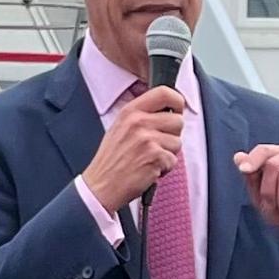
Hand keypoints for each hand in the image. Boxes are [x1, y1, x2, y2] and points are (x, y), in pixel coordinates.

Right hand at [81, 87, 186, 215]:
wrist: (101, 185)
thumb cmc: (111, 160)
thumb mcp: (120, 127)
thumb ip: (141, 115)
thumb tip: (168, 110)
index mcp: (130, 111)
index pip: (164, 92)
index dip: (177, 101)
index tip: (175, 111)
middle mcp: (138, 122)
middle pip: (178, 120)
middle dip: (173, 135)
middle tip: (157, 145)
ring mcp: (147, 139)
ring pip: (178, 142)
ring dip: (168, 153)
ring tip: (149, 158)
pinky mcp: (154, 157)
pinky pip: (173, 160)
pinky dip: (164, 168)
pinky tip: (149, 169)